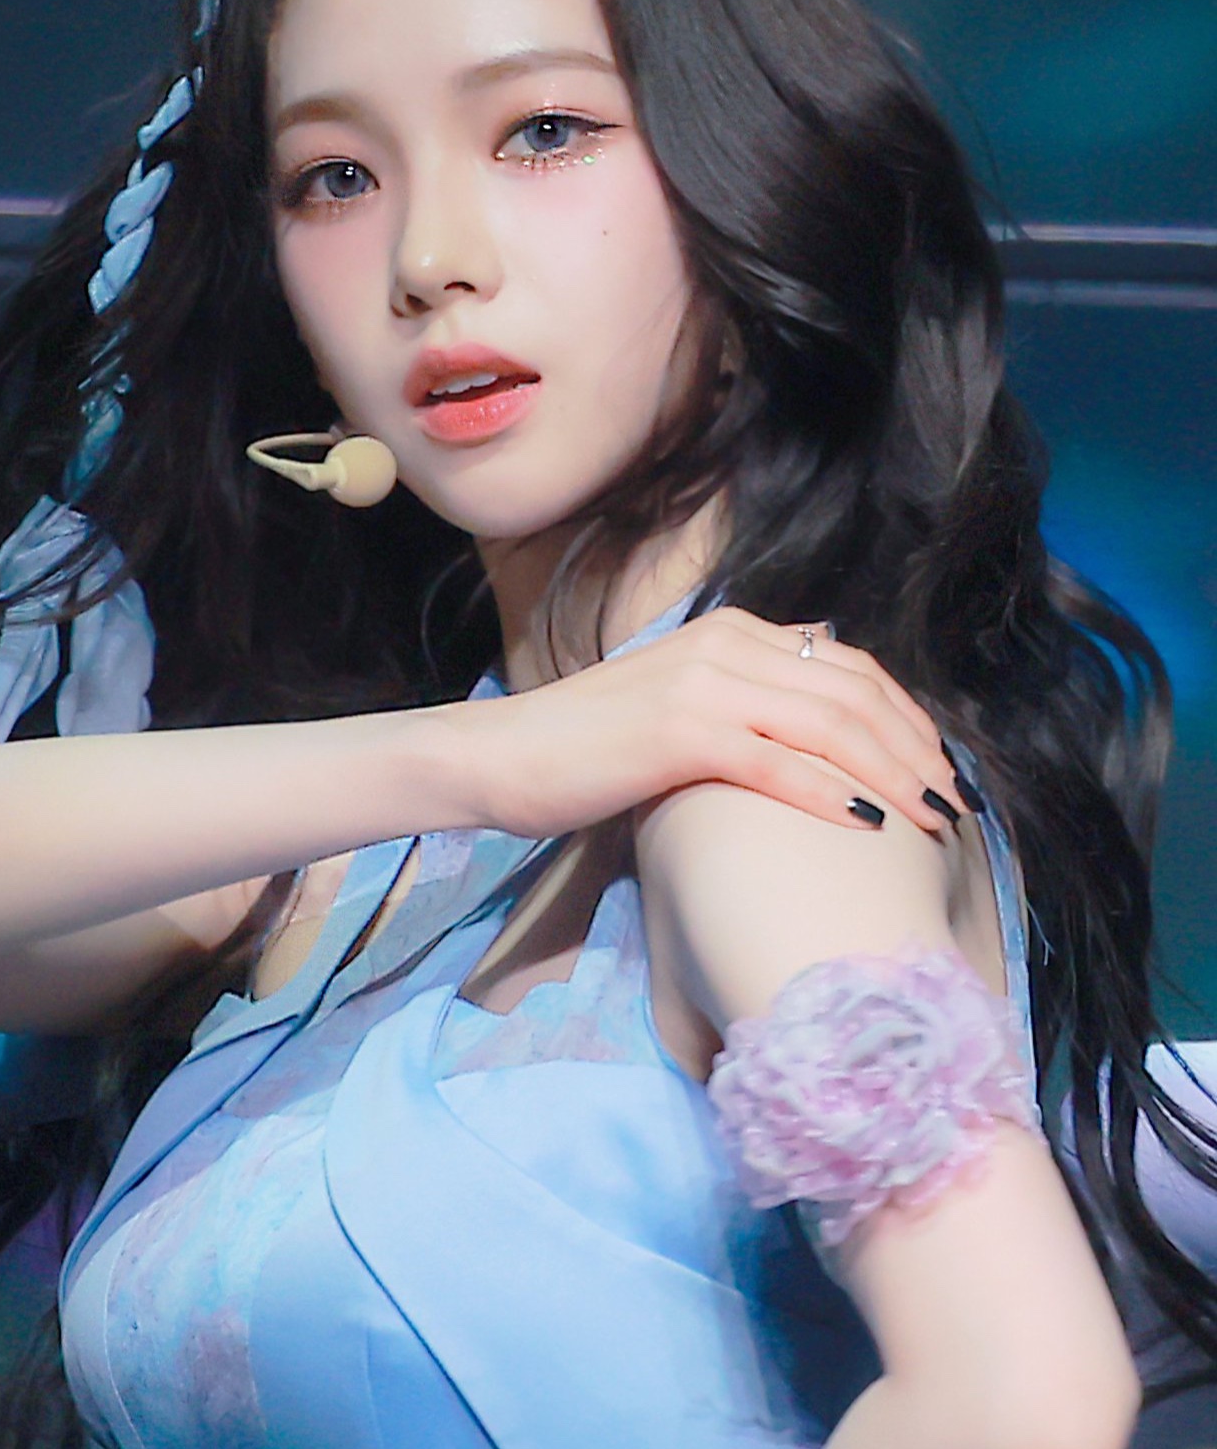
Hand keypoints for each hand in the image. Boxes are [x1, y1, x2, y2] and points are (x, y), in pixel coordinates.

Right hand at [456, 606, 969, 840]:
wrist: (501, 756)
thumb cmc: (587, 745)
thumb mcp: (678, 704)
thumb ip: (744, 700)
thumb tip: (816, 725)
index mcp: (731, 631)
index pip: (848, 666)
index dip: (907, 717)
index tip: (940, 768)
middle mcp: (724, 644)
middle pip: (852, 692)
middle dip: (916, 749)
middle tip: (955, 803)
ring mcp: (702, 684)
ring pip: (828, 723)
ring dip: (891, 773)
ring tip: (931, 818)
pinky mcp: (679, 732)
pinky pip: (776, 762)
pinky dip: (829, 793)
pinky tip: (867, 826)